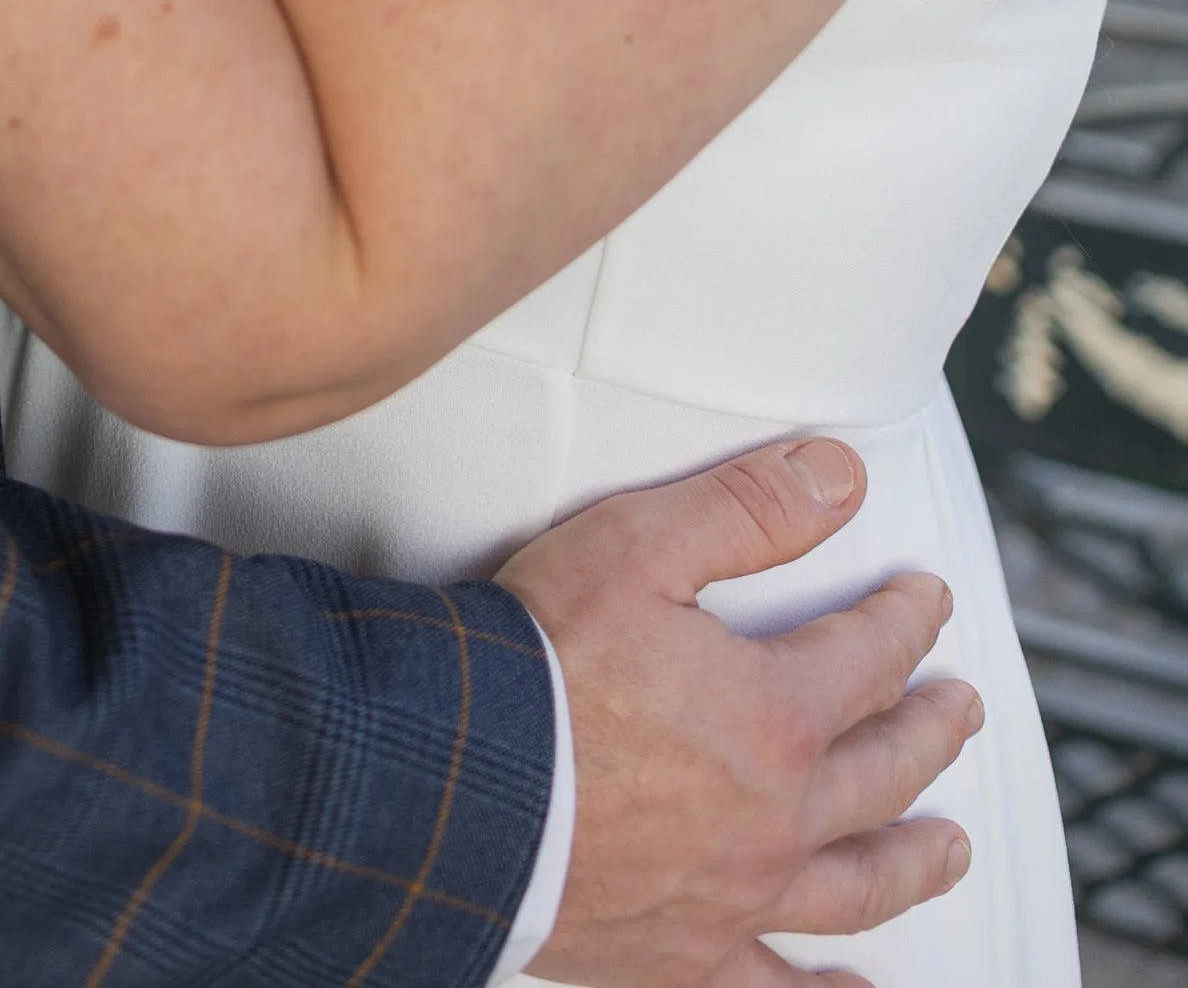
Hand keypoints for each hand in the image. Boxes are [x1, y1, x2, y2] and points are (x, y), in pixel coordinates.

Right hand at [502, 436, 976, 985]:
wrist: (457, 783)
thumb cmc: (535, 664)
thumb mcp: (639, 546)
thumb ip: (748, 510)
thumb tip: (842, 477)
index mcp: (774, 715)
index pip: (869, 656)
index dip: (906, 620)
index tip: (928, 603)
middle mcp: (777, 816)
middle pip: (883, 770)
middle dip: (930, 729)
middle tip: (959, 708)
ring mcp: (737, 895)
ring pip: (857, 882)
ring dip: (915, 858)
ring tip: (952, 845)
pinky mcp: (684, 956)